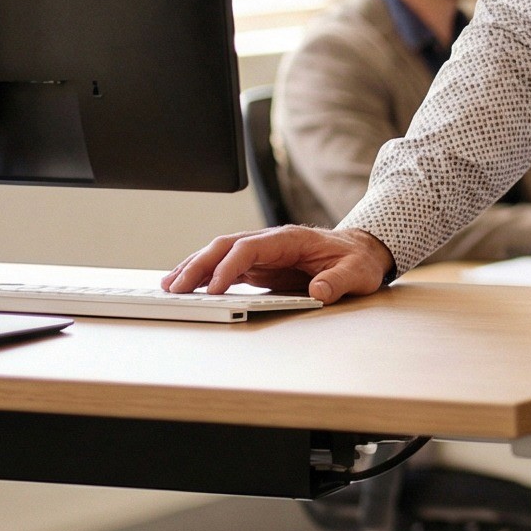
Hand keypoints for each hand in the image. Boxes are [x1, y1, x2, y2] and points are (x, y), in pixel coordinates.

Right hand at [164, 226, 393, 303]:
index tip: (215, 288)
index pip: (249, 248)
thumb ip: (339, 281)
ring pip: (220, 254)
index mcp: (290, 239)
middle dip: (199, 265)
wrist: (361, 251)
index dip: (229, 266)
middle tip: (175, 287)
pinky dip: (205, 275)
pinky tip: (187, 286)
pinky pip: (226, 266)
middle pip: (226, 246)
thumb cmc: (357, 260)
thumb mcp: (357, 272)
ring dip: (194, 268)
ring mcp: (263, 252)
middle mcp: (270, 241)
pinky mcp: (260, 265)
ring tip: (169, 286)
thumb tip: (319, 292)